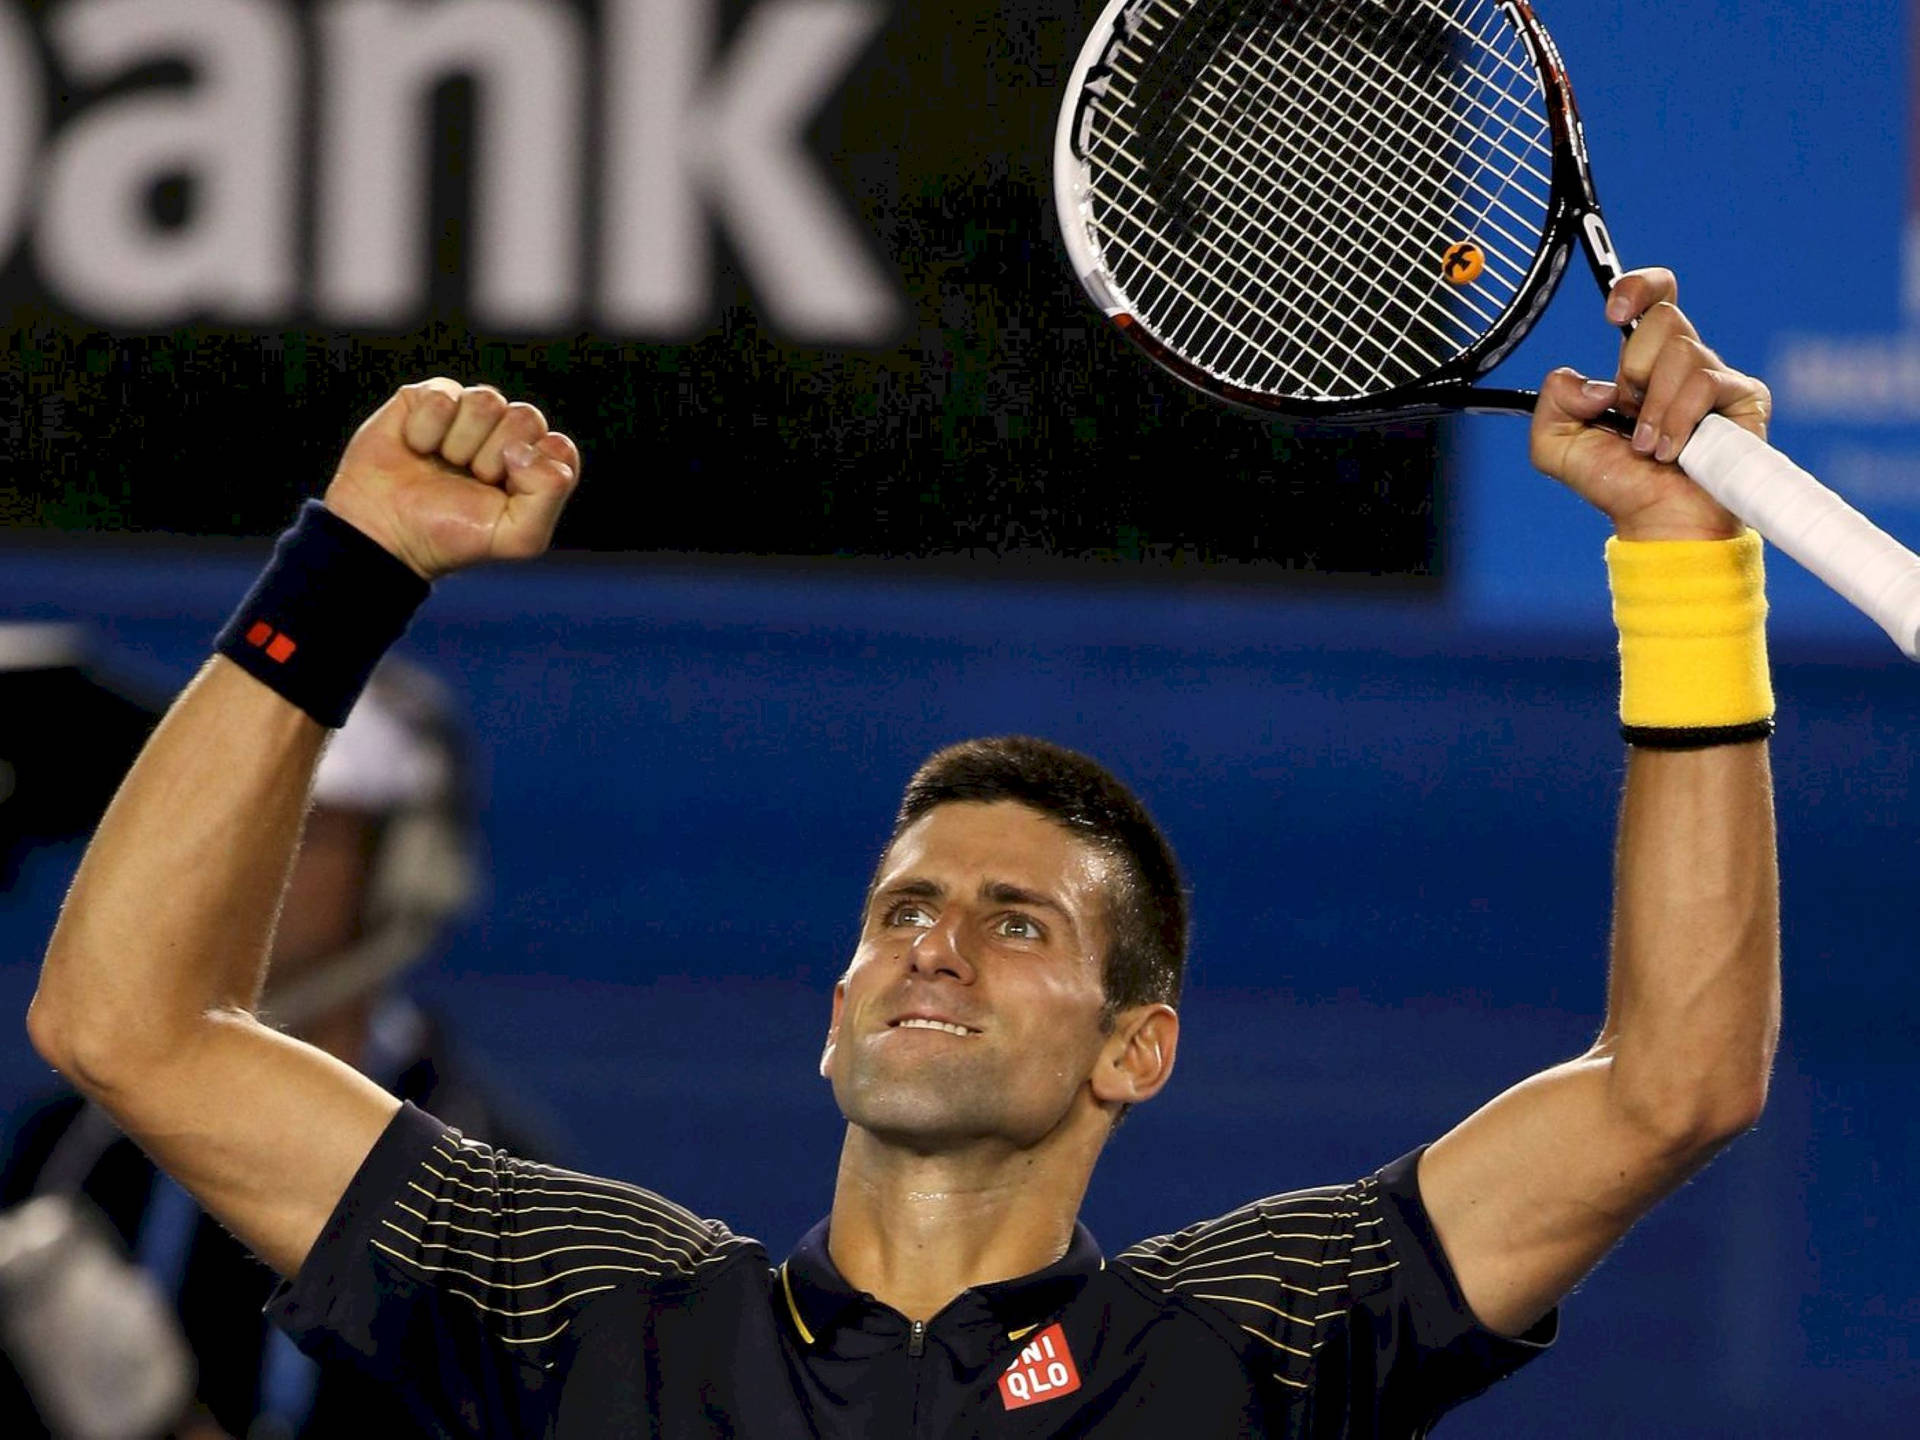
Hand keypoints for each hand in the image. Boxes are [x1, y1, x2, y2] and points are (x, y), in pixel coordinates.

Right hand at [323, 380, 581, 579]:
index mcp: (533, 467)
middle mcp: (504, 436)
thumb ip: (549, 494)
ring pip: (487, 400)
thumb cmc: (450, 536)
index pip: (559, 447)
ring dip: (461, 443)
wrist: (384, 532)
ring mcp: (467, 415)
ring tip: (443, 464)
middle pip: (527, 417)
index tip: (503, 493)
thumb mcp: (517, 536)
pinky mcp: (428, 399)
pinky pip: (445, 395)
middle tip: (470, 480)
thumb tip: (525, 448)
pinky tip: (417, 448)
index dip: (533, 470)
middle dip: (494, 457)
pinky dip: (427, 429)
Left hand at [1529, 269, 1771, 541]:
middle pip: (1666, 317)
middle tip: (1630, 412)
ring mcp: (1715, 379)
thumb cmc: (1617, 486)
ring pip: (1683, 351)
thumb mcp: (1556, 447)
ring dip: (1654, 407)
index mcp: (1641, 366)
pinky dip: (1677, 419)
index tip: (1613, 312)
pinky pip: (1706, 382)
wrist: (1657, 521)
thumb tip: (1593, 381)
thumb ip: (1551, 402)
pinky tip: (1672, 451)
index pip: (1654, 298)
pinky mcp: (1744, 397)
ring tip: (1649, 447)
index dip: (1639, 288)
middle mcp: (1681, 365)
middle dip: (1636, 368)